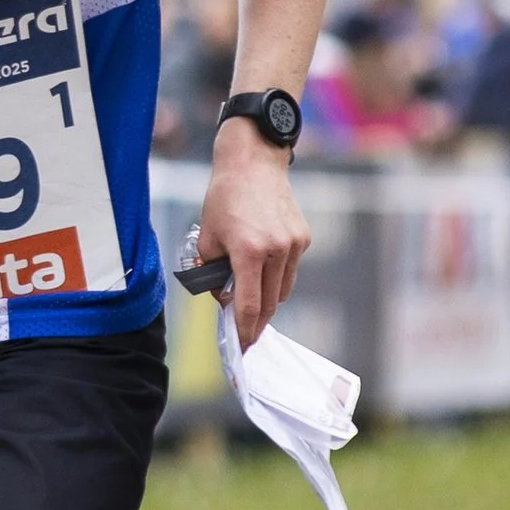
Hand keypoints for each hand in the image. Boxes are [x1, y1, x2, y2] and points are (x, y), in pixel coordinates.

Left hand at [197, 121, 310, 347]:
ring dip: (267, 299)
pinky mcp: (303, 238)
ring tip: (249, 297)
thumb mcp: (206, 237)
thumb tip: (225, 299)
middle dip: (256, 321)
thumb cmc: (224, 199)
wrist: (253, 164)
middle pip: (269, 303)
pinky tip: (262, 269)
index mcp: (248, 251)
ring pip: (282, 290)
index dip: (244, 329)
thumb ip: (212, 272)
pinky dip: (276, 277)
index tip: (241, 346)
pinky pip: (290, 270)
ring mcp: (294, 245)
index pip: (248, 304)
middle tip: (245, 332)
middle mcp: (276, 250)